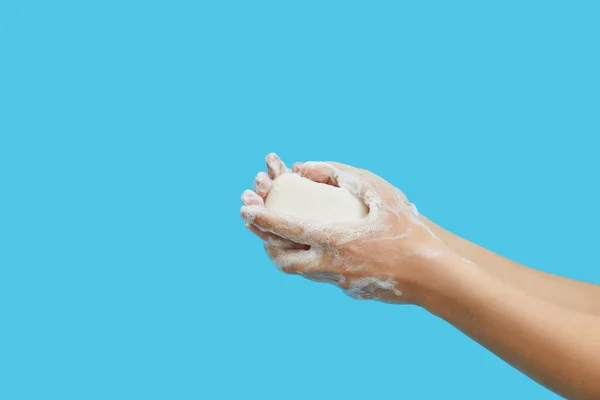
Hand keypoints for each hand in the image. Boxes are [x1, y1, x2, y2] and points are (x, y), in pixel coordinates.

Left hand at [241, 154, 451, 303]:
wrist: (434, 275)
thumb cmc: (408, 229)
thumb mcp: (379, 191)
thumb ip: (340, 174)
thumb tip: (303, 167)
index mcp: (336, 239)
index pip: (288, 228)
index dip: (263, 218)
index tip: (245, 209)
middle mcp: (331, 265)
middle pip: (282, 259)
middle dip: (265, 242)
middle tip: (258, 226)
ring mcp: (340, 282)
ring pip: (299, 272)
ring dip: (285, 254)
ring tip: (281, 236)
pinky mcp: (349, 290)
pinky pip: (320, 276)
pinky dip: (309, 261)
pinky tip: (317, 247)